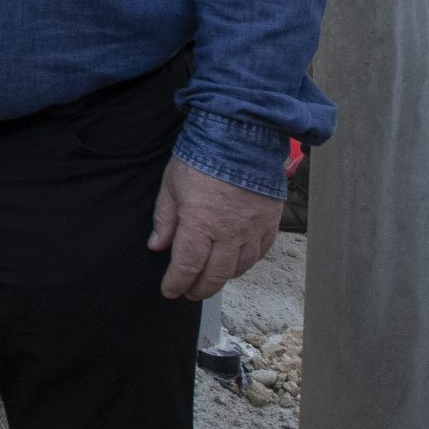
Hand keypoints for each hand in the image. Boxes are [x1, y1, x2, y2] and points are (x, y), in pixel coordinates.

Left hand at [148, 157, 281, 300]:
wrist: (241, 137)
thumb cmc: (202, 157)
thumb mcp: (171, 185)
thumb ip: (165, 219)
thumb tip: (157, 245)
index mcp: (200, 224)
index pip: (187, 266)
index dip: (177, 283)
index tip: (170, 290)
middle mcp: (229, 233)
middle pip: (215, 274)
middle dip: (200, 288)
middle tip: (189, 292)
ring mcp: (252, 229)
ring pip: (239, 267)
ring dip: (223, 278)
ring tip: (211, 279)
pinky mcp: (270, 222)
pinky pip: (260, 252)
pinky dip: (247, 262)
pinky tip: (237, 262)